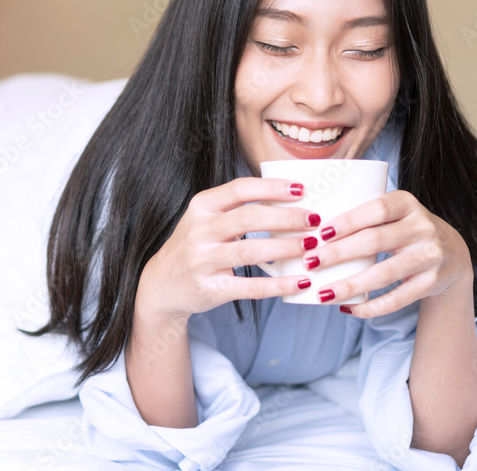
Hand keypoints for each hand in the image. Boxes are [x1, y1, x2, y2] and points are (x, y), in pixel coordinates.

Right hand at [135, 177, 322, 324]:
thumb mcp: (205, 218)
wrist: (161, 285)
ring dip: (285, 247)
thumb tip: (289, 198)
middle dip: (286, 217)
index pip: (240, 189)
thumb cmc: (194, 246)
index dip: (272, 188)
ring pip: (250, 251)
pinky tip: (300, 282)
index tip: (301, 190)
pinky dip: (278, 285)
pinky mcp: (210, 289)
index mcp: (201, 207)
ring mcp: (203, 261)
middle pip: (248, 218)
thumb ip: (237, 207)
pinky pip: (250, 287)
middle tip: (315, 220)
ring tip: (312, 246)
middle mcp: (199, 232)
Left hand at [303, 190, 473, 317]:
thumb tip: (313, 228)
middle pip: (375, 241)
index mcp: (407, 203)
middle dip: (339, 253)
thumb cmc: (406, 229)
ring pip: (384, 274)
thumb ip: (364, 215)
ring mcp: (430, 255)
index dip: (348, 221)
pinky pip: (397, 298)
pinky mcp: (432, 282)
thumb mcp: (394, 213)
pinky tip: (348, 308)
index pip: (376, 209)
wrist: (453, 253)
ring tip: (322, 294)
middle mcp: (422, 227)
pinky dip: (370, 306)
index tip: (319, 233)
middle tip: (310, 263)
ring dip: (350, 286)